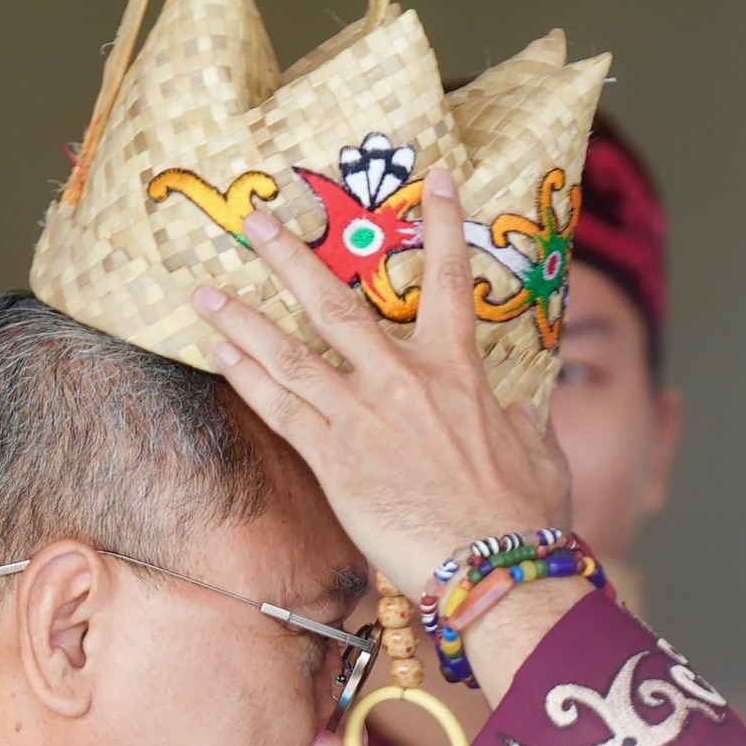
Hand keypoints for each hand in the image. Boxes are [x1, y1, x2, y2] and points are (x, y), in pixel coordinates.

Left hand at [192, 171, 569, 599]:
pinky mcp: (334, 460)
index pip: (451, 282)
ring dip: (242, 318)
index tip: (435, 179)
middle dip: (292, 257)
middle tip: (257, 219)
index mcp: (459, 373)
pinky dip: (247, 378)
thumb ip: (526, 425)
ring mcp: (361, 417)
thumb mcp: (543, 458)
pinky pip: (279, 409)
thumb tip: (524, 412)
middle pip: (335, 305)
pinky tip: (219, 353)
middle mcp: (403, 381)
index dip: (445, 225)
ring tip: (203, 291)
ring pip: (290, 353)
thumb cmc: (526, 518)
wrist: (494, 566)